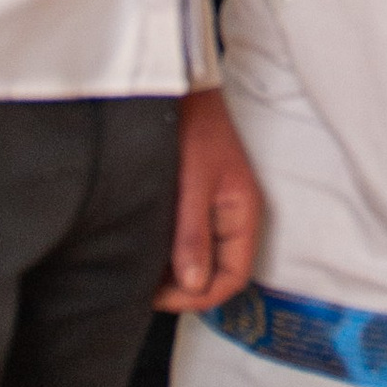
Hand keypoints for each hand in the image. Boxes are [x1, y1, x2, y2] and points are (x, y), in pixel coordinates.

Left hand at [156, 85, 262, 313]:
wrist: (182, 89)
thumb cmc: (196, 125)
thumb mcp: (193, 182)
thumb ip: (192, 234)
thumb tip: (193, 283)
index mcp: (243, 214)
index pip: (233, 277)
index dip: (200, 296)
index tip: (164, 297)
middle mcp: (233, 217)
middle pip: (217, 272)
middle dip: (185, 288)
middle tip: (147, 289)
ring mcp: (215, 210)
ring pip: (201, 258)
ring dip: (175, 271)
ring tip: (142, 271)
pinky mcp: (196, 201)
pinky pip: (189, 239)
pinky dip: (169, 251)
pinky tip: (146, 248)